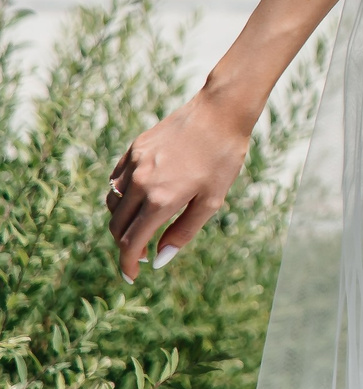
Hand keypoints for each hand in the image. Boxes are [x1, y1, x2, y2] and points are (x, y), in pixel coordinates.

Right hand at [106, 90, 255, 280]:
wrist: (221, 112)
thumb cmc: (223, 157)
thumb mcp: (212, 200)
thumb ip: (183, 232)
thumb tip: (158, 260)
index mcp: (161, 199)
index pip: (131, 242)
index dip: (127, 264)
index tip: (131, 276)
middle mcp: (141, 182)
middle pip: (117, 225)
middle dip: (126, 243)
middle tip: (142, 251)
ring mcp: (134, 163)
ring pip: (113, 202)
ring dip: (122, 219)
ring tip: (143, 223)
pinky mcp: (134, 148)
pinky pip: (116, 179)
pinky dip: (122, 194)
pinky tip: (139, 196)